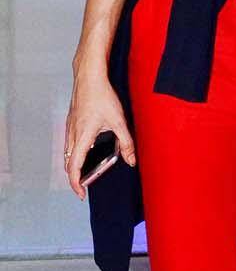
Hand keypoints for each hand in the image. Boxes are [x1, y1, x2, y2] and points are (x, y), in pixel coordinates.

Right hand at [64, 67, 135, 199]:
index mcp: (83, 136)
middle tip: (84, 186)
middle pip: (68, 162)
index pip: (74, 166)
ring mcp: (70, 127)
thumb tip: (132, 161)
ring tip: (85, 173)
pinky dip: (74, 153)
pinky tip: (86, 151)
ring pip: (68, 153)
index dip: (76, 183)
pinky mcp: (71, 121)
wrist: (89, 76)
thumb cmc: (102, 96)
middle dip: (75, 177)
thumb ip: (126, 143)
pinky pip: (69, 143)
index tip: (81, 193)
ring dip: (74, 165)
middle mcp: (73, 134)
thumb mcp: (118, 121)